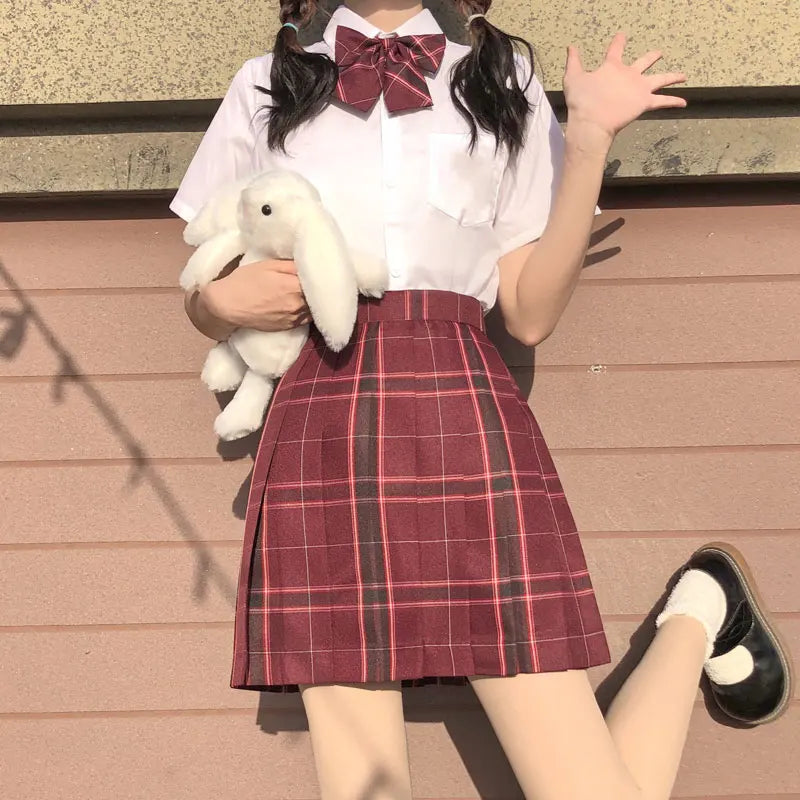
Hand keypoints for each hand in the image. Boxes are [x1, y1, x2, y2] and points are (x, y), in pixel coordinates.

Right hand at [201, 258, 311, 331]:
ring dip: (314, 301)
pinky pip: (306, 319)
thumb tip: (310, 264)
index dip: (322, 275)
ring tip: (309, 292)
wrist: (227, 306)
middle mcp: (298, 304)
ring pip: (315, 309)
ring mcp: (294, 317)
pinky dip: (307, 311)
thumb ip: (292, 266)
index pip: (320, 281)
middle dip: (320, 288)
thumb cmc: (245, 281)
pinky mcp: (289, 327)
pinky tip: (302, 304)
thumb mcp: (268, 265)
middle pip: (320, 296)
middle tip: (318, 280)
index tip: (322, 271)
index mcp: (294, 285)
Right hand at [563, 32, 687, 150]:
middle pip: (644, 61)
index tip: (622, 35)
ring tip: (682, 76)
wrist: (592, 121)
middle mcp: (629, 74)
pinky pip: (663, 102)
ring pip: (660, 79)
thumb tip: (571, 47)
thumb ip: (573, 61)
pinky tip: (684, 102)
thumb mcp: (573, 78)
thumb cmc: (581, 101)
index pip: (616, 49)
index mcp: (612, 66)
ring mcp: (639, 88)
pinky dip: (674, 102)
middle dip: (652, 56)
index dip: (619, 41)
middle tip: (659, 53)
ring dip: (672, 76)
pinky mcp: (645, 102)